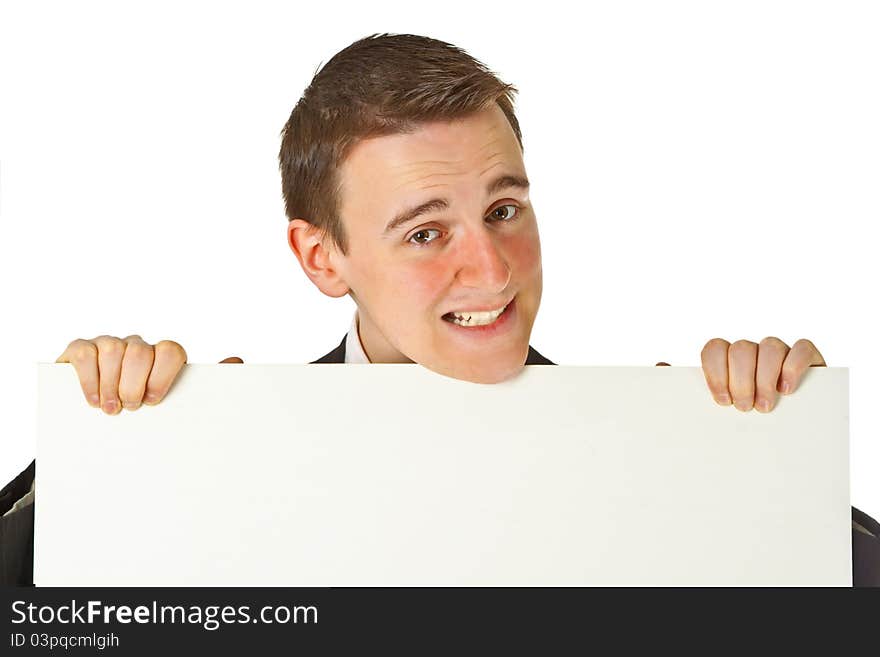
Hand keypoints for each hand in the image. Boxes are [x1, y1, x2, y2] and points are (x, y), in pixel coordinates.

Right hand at [55, 335, 242, 414]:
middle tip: (130, 408)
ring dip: (111, 384)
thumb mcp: (175, 402)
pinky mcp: (81, 350)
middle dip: (134, 383)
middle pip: (140, 352)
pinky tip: (93, 400)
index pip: (171, 351)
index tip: (154, 401)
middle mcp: (138, 346)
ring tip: (111, 410)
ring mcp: (109, 345)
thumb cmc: (146, 410)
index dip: (163, 375)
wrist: (103, 424)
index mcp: (163, 357)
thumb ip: (205, 385)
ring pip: (114, 350)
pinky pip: (85, 353)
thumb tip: (237, 361)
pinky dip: (89, 379)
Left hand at [698, 337, 825, 411]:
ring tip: (764, 406)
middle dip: (741, 382)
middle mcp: (755, 351)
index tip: (723, 400)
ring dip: (765, 379)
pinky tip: (787, 389)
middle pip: (741, 349)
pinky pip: (801, 348)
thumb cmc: (758, 422)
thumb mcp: (736, 413)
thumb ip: (723, 404)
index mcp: (730, 359)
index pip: (715, 349)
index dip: (716, 372)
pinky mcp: (809, 356)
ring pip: (770, 347)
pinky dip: (793, 367)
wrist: (799, 428)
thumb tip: (711, 413)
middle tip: (745, 407)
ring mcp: (781, 351)